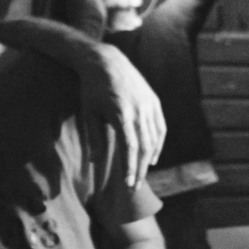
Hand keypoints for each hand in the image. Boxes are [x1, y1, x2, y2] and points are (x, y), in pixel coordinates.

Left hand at [79, 44, 164, 186]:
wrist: (106, 61)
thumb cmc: (91, 89)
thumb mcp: (88, 113)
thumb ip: (94, 138)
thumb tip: (95, 163)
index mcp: (121, 113)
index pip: (129, 147)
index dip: (129, 167)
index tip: (127, 184)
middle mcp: (139, 109)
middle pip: (144, 146)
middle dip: (139, 169)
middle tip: (134, 187)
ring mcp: (149, 104)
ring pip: (154, 138)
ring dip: (149, 159)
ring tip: (142, 176)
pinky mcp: (154, 101)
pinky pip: (160, 127)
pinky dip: (158, 144)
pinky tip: (152, 157)